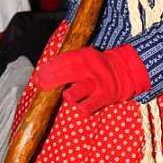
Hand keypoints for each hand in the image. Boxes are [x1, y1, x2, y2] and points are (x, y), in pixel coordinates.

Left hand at [35, 45, 149, 115]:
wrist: (124, 71)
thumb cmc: (96, 67)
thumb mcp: (84, 57)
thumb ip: (65, 64)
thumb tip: (41, 75)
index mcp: (84, 55)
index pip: (63, 59)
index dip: (49, 68)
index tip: (39, 77)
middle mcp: (90, 68)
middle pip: (68, 73)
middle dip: (52, 80)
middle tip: (43, 86)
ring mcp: (97, 83)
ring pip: (78, 91)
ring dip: (69, 94)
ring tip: (66, 96)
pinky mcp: (103, 97)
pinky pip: (88, 106)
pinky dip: (81, 107)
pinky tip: (78, 106)